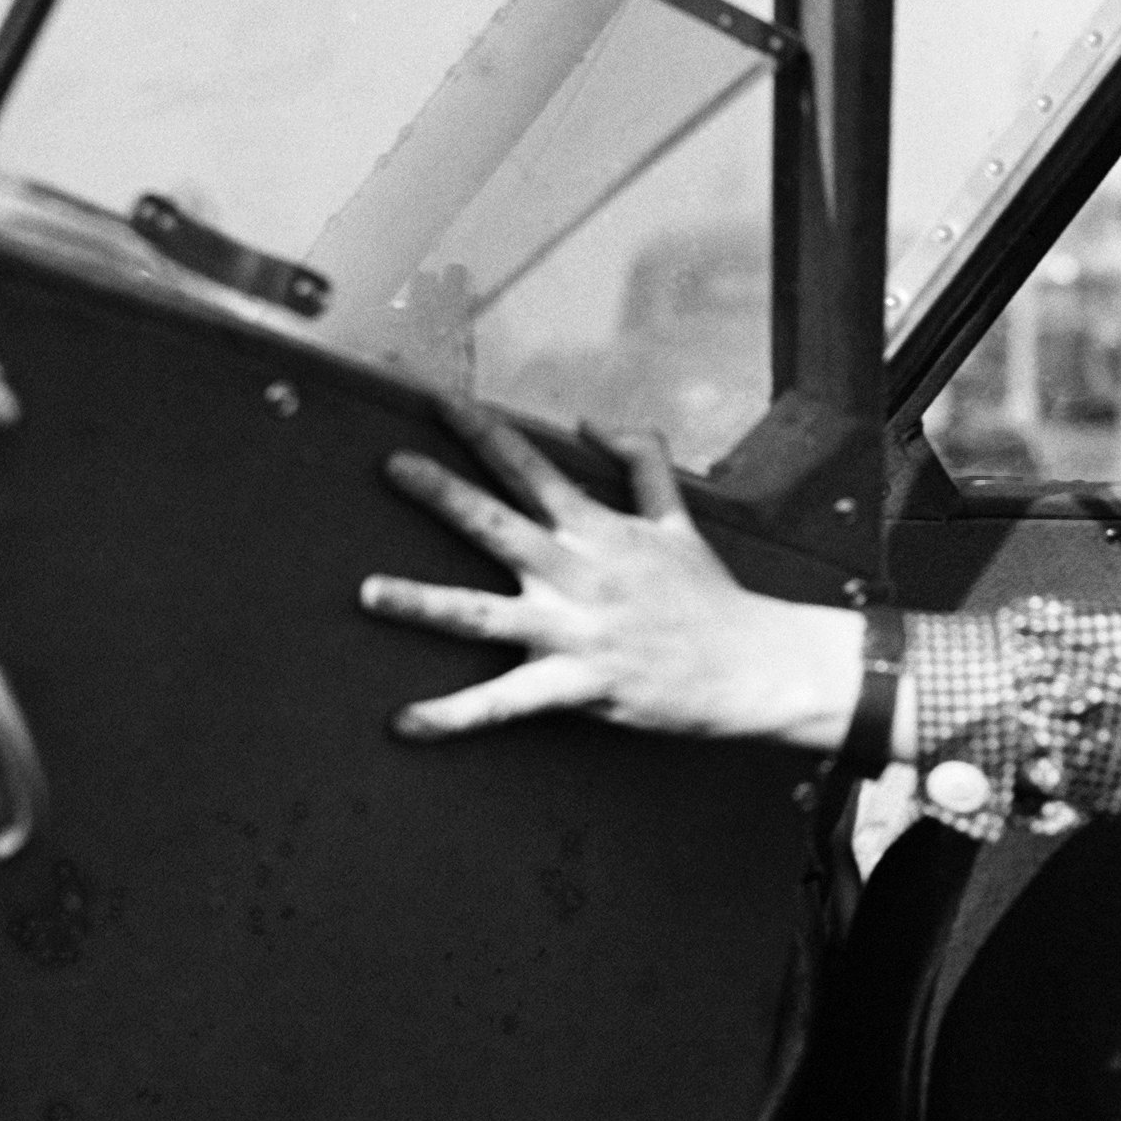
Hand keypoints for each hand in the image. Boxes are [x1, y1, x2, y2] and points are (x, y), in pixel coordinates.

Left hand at [360, 404, 861, 748]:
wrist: (751, 664)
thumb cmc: (710, 595)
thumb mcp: (677, 519)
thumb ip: (640, 461)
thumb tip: (590, 422)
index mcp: (597, 531)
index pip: (530, 467)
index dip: (483, 429)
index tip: (437, 398)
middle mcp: (578, 573)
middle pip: (497, 524)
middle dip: (443, 493)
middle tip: (393, 466)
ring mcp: (575, 629)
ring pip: (484, 613)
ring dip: (424, 603)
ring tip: (369, 592)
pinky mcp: (579, 683)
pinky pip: (506, 702)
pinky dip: (455, 715)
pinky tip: (406, 722)